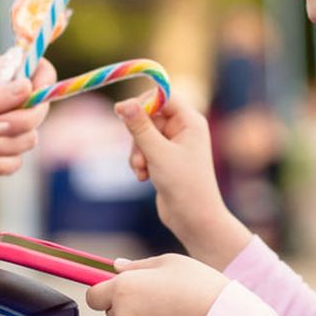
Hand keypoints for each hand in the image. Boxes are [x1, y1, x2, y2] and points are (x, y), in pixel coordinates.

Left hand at [84, 254, 229, 315]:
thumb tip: (116, 267)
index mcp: (124, 288)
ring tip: (168, 300)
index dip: (102, 288)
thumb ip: (136, 265)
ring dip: (137, 311)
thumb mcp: (167, 262)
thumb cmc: (196, 283)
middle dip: (122, 299)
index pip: (92, 295)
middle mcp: (124, 313)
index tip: (116, 283)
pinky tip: (173, 314)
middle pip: (108, 308)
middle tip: (150, 288)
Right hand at [115, 97, 251, 270]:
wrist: (193, 218)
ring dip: (137, 153)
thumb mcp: (157, 153)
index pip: (162, 96)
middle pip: (148, 116)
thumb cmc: (183, 185)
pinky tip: (144, 178)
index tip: (121, 112)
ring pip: (143, 135)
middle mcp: (183, 129)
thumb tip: (123, 104)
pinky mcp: (165, 158)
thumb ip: (140, 127)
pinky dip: (140, 162)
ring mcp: (174, 144)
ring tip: (142, 171)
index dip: (142, 102)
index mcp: (190, 121)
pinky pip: (144, 150)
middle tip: (139, 157)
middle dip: (138, 137)